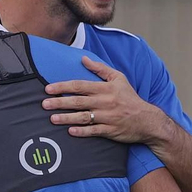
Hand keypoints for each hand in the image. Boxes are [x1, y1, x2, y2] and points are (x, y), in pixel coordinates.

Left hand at [43, 56, 173, 145]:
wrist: (147, 119)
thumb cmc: (130, 98)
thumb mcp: (119, 78)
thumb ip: (100, 69)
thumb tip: (83, 59)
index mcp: (105, 88)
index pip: (80, 86)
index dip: (63, 87)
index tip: (48, 89)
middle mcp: (105, 102)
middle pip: (78, 101)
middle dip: (60, 102)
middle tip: (44, 104)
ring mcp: (107, 117)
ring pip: (83, 117)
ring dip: (67, 118)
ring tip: (52, 119)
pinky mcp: (110, 131)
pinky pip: (94, 131)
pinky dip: (82, 131)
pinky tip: (70, 131)